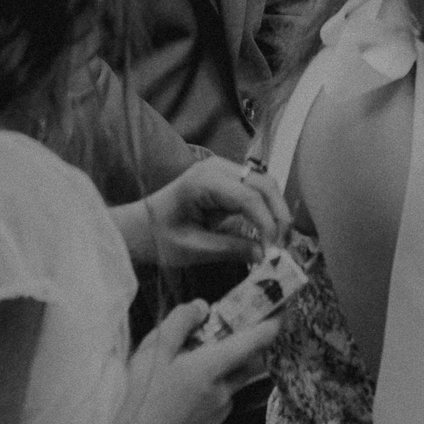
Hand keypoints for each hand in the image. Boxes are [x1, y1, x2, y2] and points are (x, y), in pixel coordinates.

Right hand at [108, 299, 285, 423]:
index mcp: (212, 367)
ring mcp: (221, 412)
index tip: (284, 308)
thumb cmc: (144, 396)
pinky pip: (222, 399)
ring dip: (225, 368)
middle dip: (249, 344)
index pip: (254, 342)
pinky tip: (187, 390)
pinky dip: (214, 387)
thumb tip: (203, 307)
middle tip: (234, 329)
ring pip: (232, 381)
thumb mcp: (154, 350)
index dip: (272, 323)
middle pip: (249, 362)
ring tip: (193, 363)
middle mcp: (224, 390)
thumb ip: (180, 322)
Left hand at [141, 158, 289, 266]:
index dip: (268, 224)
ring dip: (276, 211)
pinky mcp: (226, 179)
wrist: (140, 226)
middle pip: (264, 183)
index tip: (275, 252)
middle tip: (283, 247)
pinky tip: (267, 232)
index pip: (250, 196)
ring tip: (277, 242)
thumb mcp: (194, 249)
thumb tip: (266, 256)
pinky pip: (255, 189)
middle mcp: (217, 167)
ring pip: (264, 184)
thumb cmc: (159, 237)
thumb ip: (231, 250)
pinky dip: (266, 209)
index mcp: (205, 181)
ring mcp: (223, 169)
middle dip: (279, 215)